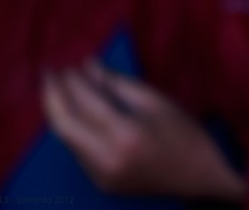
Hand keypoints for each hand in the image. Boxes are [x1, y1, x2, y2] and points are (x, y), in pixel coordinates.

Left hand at [41, 60, 245, 201]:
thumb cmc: (185, 134)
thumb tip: (89, 66)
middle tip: (49, 73)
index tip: (68, 64)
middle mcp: (107, 158)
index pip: (88, 103)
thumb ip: (117, 83)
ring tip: (60, 89)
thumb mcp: (156, 101)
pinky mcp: (101, 182)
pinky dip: (75, 130)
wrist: (199, 176)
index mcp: (126, 134)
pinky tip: (77, 113)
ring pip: (68, 140)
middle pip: (64, 125)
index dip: (75, 81)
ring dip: (61, 112)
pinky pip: (79, 152)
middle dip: (52, 96)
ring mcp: (102, 175)